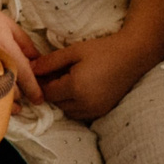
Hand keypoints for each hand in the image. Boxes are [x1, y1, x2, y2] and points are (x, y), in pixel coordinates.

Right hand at [0, 0, 44, 105]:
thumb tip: (38, 62)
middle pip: (14, 91)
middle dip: (22, 95)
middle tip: (24, 94)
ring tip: (12, 100)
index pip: (25, 76)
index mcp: (6, 49)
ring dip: (8, 100)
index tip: (39, 99)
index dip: (35, 91)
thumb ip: (26, 44)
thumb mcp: (9, 24)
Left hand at [34, 32, 153, 121]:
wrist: (133, 56)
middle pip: (56, 103)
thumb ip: (50, 62)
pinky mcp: (102, 112)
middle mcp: (84, 104)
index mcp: (75, 87)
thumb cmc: (103, 50)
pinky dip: (74, 104)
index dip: (41, 83)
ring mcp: (94, 110)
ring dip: (62, 99)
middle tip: (53, 74)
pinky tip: (79, 88)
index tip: (40, 72)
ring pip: (67, 110)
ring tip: (67, 80)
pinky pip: (80, 113)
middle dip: (51, 91)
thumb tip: (30, 68)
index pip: (47, 93)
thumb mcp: (74, 51)